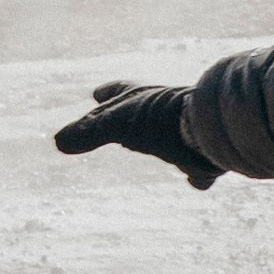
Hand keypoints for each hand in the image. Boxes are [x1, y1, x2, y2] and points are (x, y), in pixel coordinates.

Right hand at [53, 80, 223, 188]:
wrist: (214, 131)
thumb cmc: (162, 121)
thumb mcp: (117, 123)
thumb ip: (89, 132)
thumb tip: (59, 142)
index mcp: (144, 98)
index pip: (119, 93)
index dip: (108, 95)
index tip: (97, 93)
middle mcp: (169, 111)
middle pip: (147, 113)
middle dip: (136, 117)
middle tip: (125, 124)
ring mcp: (190, 131)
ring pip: (175, 136)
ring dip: (167, 142)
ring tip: (161, 149)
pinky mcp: (209, 154)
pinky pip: (201, 165)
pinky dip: (197, 172)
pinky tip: (195, 181)